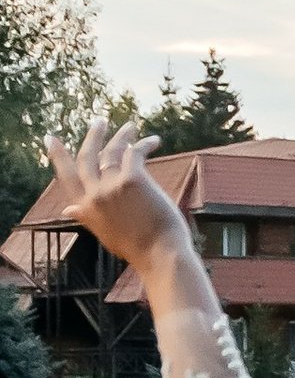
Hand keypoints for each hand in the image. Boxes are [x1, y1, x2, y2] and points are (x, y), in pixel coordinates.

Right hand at [42, 117, 186, 271]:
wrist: (160, 255)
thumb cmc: (137, 248)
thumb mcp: (104, 233)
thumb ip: (86, 217)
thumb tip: (67, 210)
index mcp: (85, 208)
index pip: (65, 177)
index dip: (57, 155)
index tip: (50, 138)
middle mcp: (94, 195)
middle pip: (87, 157)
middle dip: (93, 136)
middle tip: (99, 121)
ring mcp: (112, 186)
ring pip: (113, 150)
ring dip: (122, 135)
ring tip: (131, 126)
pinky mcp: (132, 179)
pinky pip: (134, 152)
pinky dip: (144, 144)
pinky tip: (153, 141)